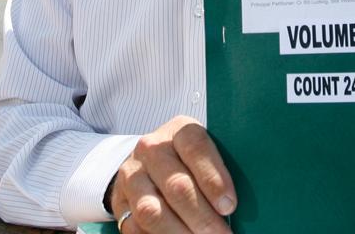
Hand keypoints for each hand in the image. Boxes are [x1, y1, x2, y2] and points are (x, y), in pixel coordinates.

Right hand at [109, 115, 235, 232]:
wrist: (147, 165)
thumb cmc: (190, 161)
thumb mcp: (205, 154)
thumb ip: (219, 170)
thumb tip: (234, 206)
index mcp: (178, 131)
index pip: (196, 148)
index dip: (214, 179)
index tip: (229, 206)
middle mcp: (151, 149)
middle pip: (177, 186)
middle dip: (203, 217)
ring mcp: (132, 176)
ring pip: (153, 211)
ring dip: (180, 233)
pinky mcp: (120, 202)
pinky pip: (136, 228)